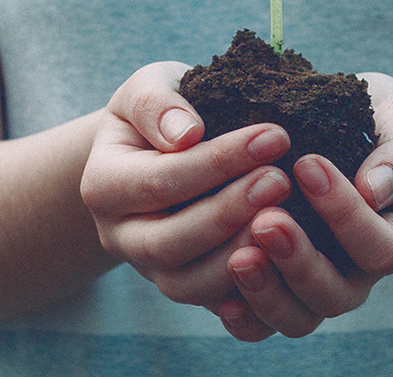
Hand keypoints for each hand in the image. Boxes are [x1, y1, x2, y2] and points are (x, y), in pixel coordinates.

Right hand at [80, 61, 292, 309]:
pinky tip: (285, 261)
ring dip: (240, 254)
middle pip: (169, 242)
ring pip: (189, 285)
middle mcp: (119, 235)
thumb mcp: (148, 87)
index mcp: (104, 184)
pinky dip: (248, 292)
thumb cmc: (161, 111)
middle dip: (229, 213)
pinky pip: (214, 305)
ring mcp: (150, 269)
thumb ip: (157, 104)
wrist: (158, 147)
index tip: (274, 136)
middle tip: (281, 180)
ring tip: (287, 218)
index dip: (219, 162)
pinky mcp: (184, 286)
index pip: (161, 180)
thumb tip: (186, 133)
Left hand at [214, 72, 392, 340]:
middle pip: (336, 294)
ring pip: (298, 318)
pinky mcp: (280, 290)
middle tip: (266, 219)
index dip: (345, 214)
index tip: (307, 164)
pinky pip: (263, 325)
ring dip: (266, 293)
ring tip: (237, 258)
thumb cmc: (378, 120)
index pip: (380, 247)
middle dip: (299, 260)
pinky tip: (222, 298)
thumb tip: (373, 189)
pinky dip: (245, 318)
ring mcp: (318, 286)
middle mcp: (360, 272)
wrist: (346, 127)